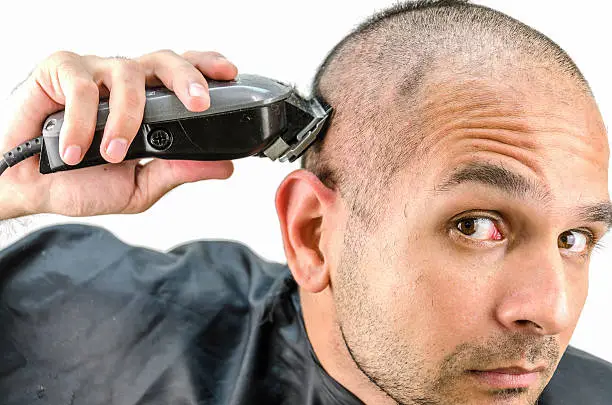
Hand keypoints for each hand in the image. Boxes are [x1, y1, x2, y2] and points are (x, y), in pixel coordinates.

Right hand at [0, 50, 237, 218]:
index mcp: (147, 102)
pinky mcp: (58, 72)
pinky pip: (81, 86)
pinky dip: (83, 122)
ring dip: (128, 117)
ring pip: (126, 72)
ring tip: (115, 153)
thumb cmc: (81, 182)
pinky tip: (77, 150)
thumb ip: (178, 171)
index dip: (206, 68)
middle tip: (198, 103)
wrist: (30, 189)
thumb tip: (223, 166)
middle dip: (186, 77)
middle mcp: (124, 83)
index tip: (230, 74)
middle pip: (163, 59)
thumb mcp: (139, 185)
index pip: (181, 75)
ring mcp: (93, 73)